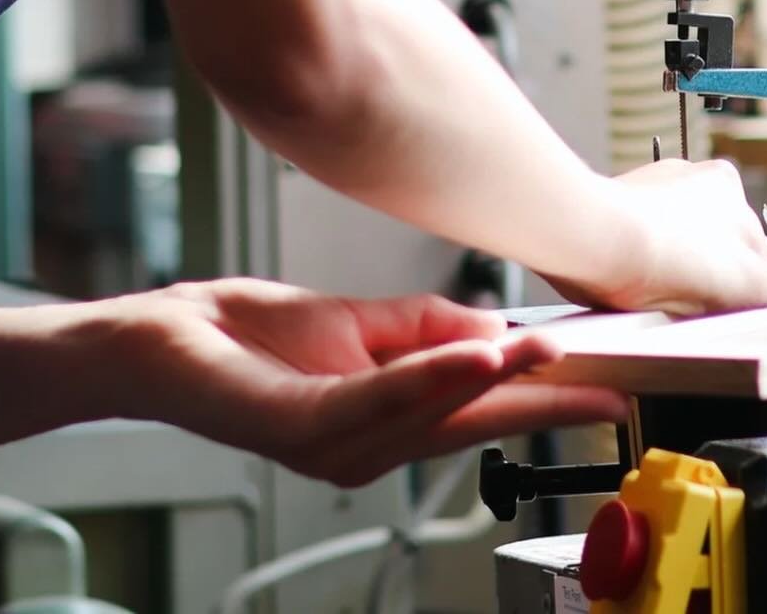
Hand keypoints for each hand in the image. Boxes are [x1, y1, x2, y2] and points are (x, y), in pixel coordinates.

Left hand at [121, 280, 625, 486]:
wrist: (164, 338)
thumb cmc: (251, 333)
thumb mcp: (362, 320)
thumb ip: (430, 328)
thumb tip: (498, 328)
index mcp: (386, 420)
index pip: (481, 406)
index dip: (544, 396)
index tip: (601, 384)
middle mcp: (365, 446)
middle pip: (469, 422)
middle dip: (539, 401)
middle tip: (601, 387)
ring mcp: (331, 443)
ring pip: (430, 413)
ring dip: (492, 379)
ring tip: (542, 352)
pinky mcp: (297, 425)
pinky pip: (374, 403)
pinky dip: (429, 378)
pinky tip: (472, 356)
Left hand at [550, 158, 766, 313]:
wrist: (589, 241)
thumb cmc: (656, 248)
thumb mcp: (742, 280)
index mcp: (726, 188)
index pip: (763, 249)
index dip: (766, 287)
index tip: (766, 310)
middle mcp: (689, 184)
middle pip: (724, 247)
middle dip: (724, 280)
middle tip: (711, 314)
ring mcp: (651, 199)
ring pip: (686, 248)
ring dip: (686, 275)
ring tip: (671, 303)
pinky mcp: (618, 216)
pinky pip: (648, 250)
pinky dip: (650, 272)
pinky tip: (643, 294)